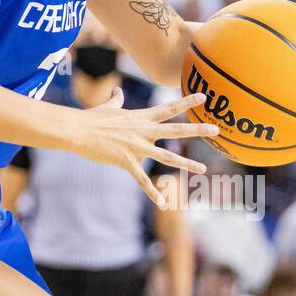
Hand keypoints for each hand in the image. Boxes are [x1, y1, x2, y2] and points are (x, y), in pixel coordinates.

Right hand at [69, 90, 211, 206]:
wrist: (78, 130)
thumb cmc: (92, 118)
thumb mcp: (109, 107)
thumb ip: (117, 100)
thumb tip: (118, 92)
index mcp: (141, 118)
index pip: (168, 108)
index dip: (187, 102)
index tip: (204, 98)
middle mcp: (143, 131)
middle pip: (176, 129)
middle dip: (197, 129)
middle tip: (217, 129)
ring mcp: (136, 147)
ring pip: (166, 156)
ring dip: (186, 163)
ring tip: (203, 169)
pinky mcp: (126, 161)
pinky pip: (142, 180)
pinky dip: (153, 192)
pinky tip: (163, 203)